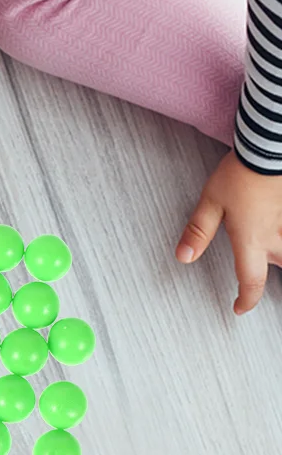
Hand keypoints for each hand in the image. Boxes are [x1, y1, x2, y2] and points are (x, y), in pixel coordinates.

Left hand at [176, 150, 281, 312]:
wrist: (271, 147)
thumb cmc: (243, 172)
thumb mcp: (211, 202)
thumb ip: (198, 232)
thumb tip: (183, 257)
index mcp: (253, 240)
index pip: (251, 281)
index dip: (246, 299)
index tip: (240, 307)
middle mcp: (278, 236)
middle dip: (276, 277)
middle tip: (267, 278)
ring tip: (275, 255)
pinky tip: (278, 221)